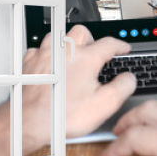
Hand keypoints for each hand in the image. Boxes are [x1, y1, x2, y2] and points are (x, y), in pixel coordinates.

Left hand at [0, 25, 135, 155]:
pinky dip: (49, 54)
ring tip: (74, 56)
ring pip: (59, 37)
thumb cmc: (61, 115)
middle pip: (82, 32)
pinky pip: (40, 50)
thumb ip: (122, 88)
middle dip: (93, 40)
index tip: (123, 48)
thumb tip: (128, 79)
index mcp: (86, 59)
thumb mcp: (104, 105)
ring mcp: (45, 55)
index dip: (120, 45)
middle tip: (97, 52)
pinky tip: (52, 65)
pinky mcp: (29, 63)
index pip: (109, 43)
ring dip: (69, 44)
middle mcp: (65, 52)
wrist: (28, 122)